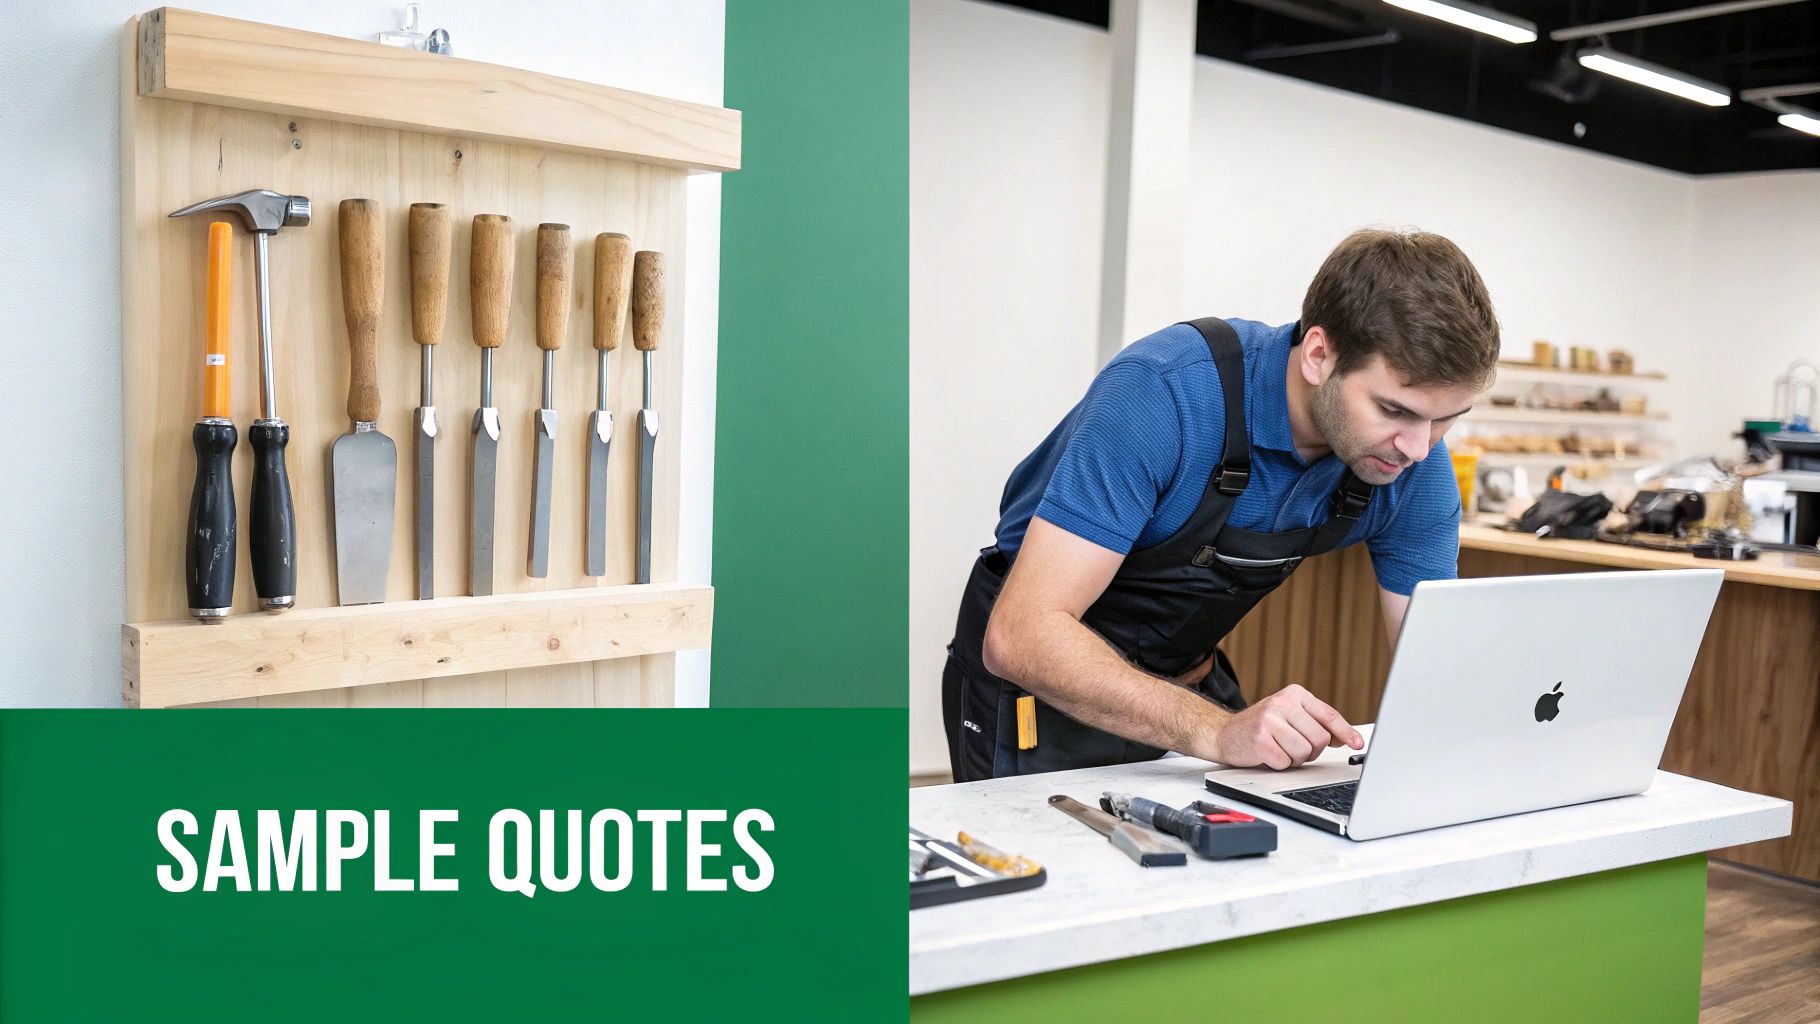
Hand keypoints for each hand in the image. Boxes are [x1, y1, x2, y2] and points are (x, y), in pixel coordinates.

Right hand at [1209, 684, 1363, 769]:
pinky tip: (1269, 754)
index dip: (1345, 732)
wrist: (1224, 733)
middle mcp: (1282, 702)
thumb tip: (1346, 737)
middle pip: (1320, 738)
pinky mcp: (1260, 738)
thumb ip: (1316, 723)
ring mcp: (1270, 720)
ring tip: (1280, 749)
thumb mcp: (1290, 716)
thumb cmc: (1262, 727)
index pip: (1328, 714)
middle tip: (1294, 746)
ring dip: (1295, 758)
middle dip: (1311, 750)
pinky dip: (1280, 764)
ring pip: (1305, 752)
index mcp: (1294, 694)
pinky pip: (1286, 762)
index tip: (1357, 743)